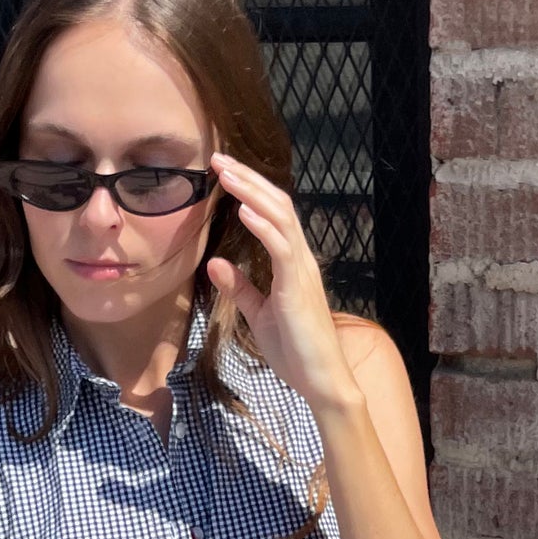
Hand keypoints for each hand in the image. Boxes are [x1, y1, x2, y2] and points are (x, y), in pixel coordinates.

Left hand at [204, 152, 357, 414]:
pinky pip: (281, 248)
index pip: (272, 213)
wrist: (321, 380)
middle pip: (277, 204)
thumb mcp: (258, 314)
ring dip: (252, 192)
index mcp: (292, 263)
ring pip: (280, 217)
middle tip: (218, 158)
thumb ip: (240, 287)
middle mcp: (300, 259)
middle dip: (247, 179)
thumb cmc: (295, 351)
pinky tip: (243, 210)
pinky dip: (263, 226)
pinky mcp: (297, 288)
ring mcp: (301, 271)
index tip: (223, 172)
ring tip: (227, 174)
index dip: (249, 189)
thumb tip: (216, 263)